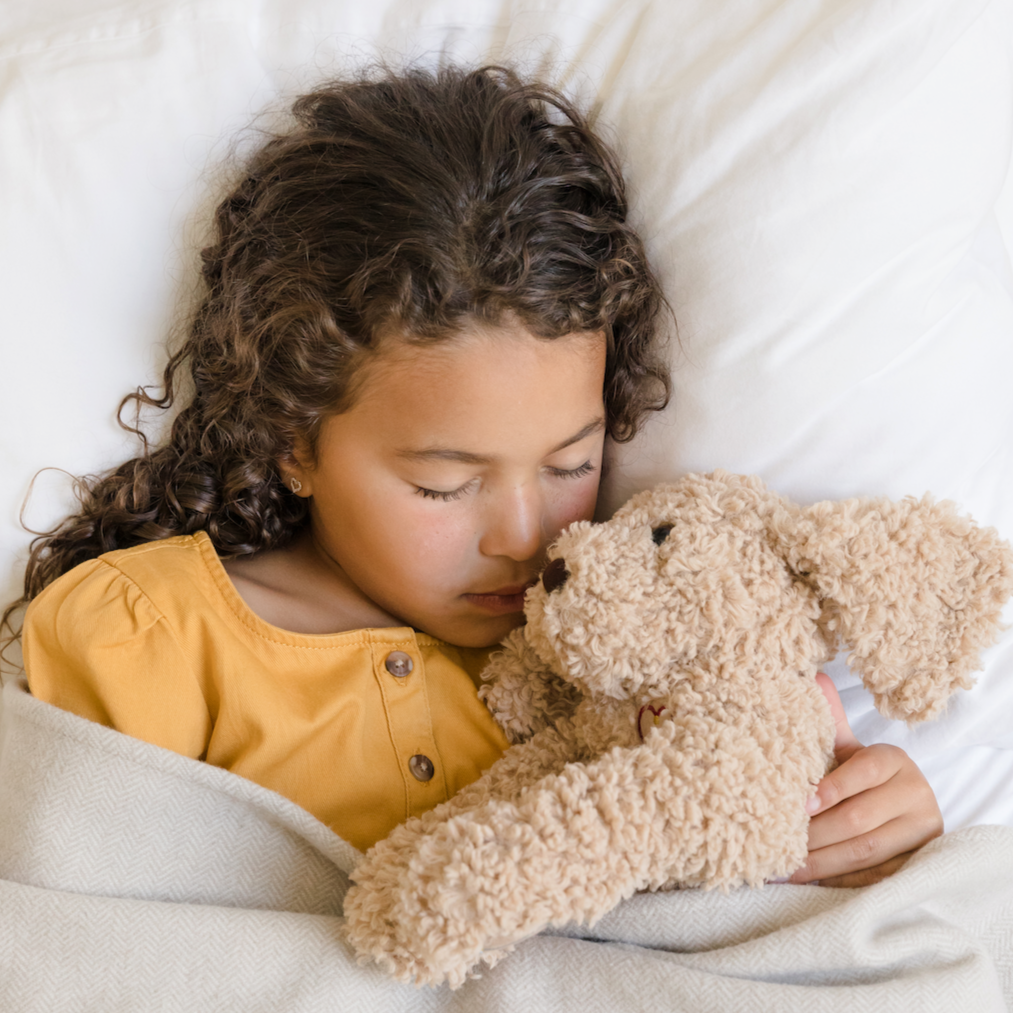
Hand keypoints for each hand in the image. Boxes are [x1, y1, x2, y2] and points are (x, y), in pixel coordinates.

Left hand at [788, 673, 942, 887]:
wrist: (906, 812)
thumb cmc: (865, 779)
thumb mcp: (850, 751)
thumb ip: (830, 722)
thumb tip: (812, 677)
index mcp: (895, 761)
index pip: (864, 772)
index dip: (832, 788)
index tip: (800, 804)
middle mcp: (916, 794)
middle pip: (860, 818)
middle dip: (816, 832)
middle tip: (779, 840)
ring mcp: (922, 833)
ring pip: (865, 852)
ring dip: (822, 861)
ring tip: (786, 864)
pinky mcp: (918, 865)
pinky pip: (873, 876)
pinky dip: (838, 880)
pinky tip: (807, 879)